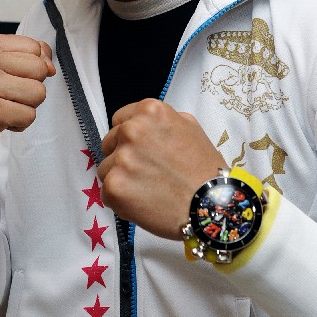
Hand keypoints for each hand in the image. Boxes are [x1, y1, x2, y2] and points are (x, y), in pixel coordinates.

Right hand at [0, 32, 54, 178]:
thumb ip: (29, 57)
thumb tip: (51, 67)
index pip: (35, 47)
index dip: (33, 67)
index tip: (10, 77)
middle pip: (40, 69)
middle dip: (31, 87)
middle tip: (6, 95)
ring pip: (39, 92)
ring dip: (26, 106)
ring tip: (4, 107)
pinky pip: (29, 116)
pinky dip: (20, 123)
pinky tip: (0, 121)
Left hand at [98, 98, 226, 239]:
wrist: (211, 204)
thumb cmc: (204, 168)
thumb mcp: (190, 127)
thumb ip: (161, 122)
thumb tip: (144, 126)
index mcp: (149, 112)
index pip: (120, 120)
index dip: (129, 137)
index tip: (141, 150)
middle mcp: (131, 130)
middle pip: (110, 143)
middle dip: (123, 156)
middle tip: (146, 172)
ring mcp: (121, 159)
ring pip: (106, 168)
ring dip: (121, 178)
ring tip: (147, 189)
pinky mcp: (114, 186)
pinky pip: (107, 192)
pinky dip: (121, 200)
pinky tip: (143, 202)